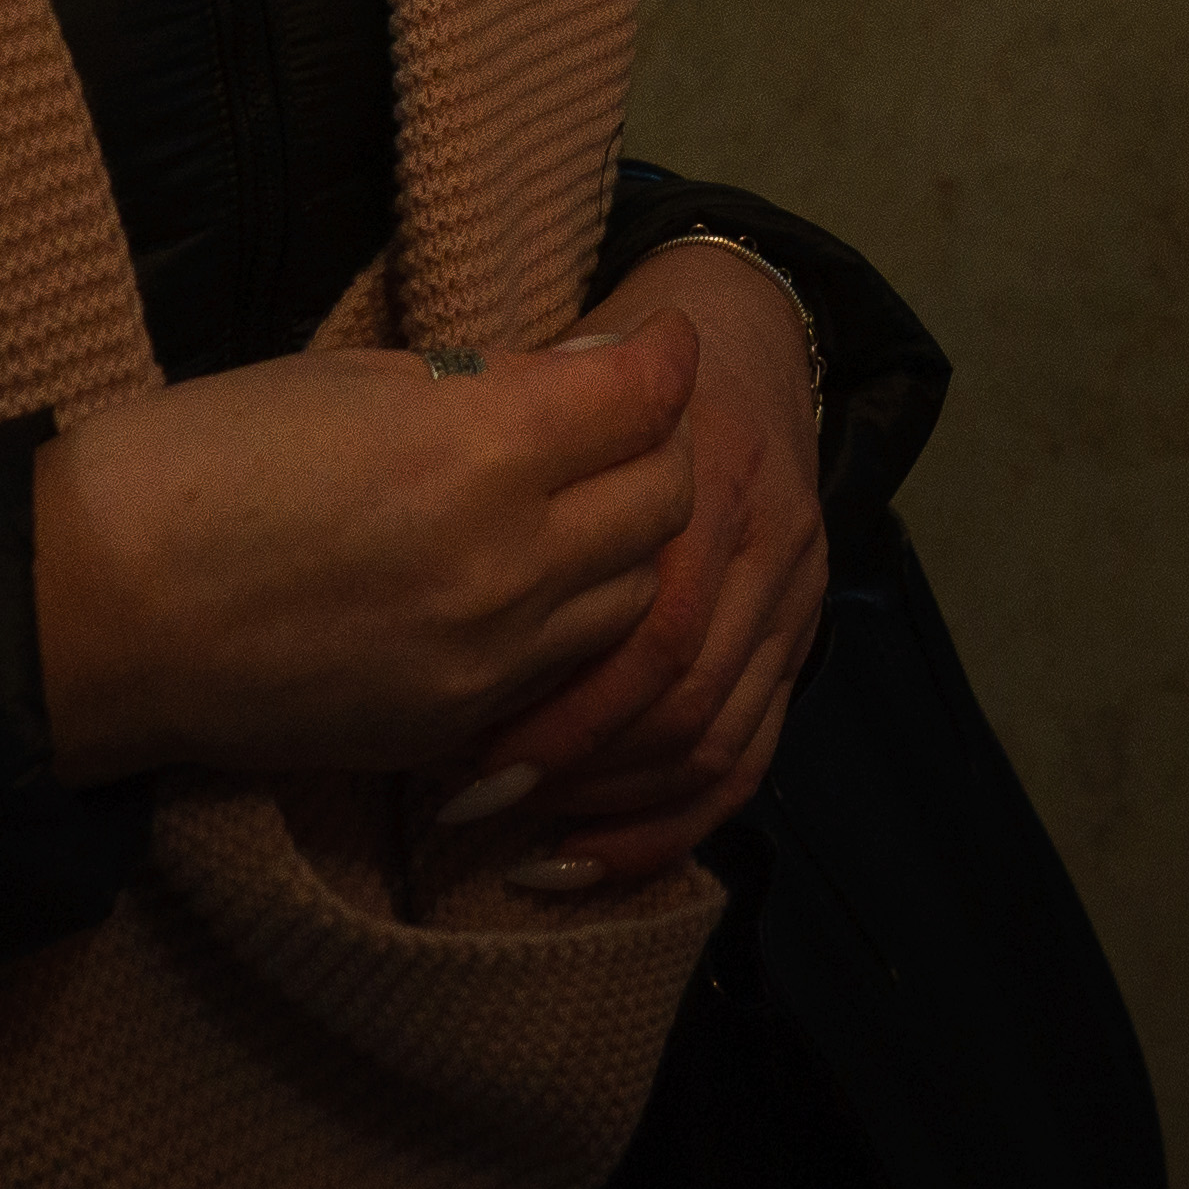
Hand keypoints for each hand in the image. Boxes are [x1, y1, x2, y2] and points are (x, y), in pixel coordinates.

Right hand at [26, 319, 697, 785]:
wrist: (93, 615)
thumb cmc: (202, 462)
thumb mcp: (354, 380)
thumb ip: (489, 384)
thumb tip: (588, 372)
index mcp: (481, 451)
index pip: (639, 396)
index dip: (661, 354)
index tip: (660, 340)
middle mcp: (509, 563)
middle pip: (662, 500)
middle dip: (660, 444)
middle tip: (627, 417)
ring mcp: (489, 661)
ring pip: (634, 596)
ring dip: (627, 541)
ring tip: (583, 500)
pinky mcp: (456, 728)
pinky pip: (564, 670)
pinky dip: (569, 624)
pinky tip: (528, 586)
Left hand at [435, 243, 827, 892]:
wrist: (743, 327)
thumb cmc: (615, 355)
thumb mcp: (555, 372)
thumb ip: (506, 436)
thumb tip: (391, 520)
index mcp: (705, 464)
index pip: (651, 619)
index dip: (555, 705)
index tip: (456, 750)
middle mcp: (762, 535)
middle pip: (681, 691)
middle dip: (574, 762)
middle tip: (473, 801)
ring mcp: (791, 590)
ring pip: (717, 738)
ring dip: (615, 804)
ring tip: (519, 837)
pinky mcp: (797, 634)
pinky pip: (748, 757)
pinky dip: (668, 824)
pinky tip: (588, 861)